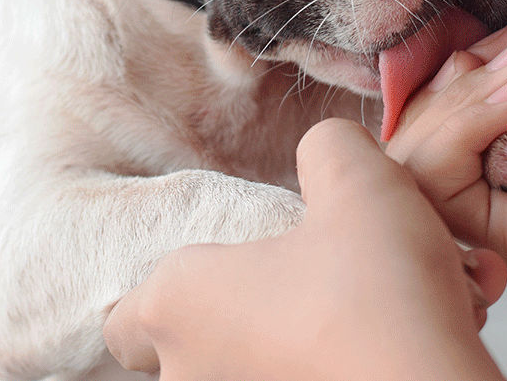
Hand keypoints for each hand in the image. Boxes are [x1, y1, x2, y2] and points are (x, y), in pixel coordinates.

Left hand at [104, 119, 506, 380]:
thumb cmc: (382, 301)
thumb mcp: (360, 182)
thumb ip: (328, 149)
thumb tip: (327, 151)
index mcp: (179, 306)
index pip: (124, 321)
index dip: (162, 299)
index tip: (214, 284)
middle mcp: (190, 378)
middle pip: (188, 357)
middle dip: (240, 327)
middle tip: (301, 300)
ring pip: (242, 379)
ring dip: (283, 354)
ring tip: (357, 326)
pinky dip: (322, 376)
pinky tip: (377, 360)